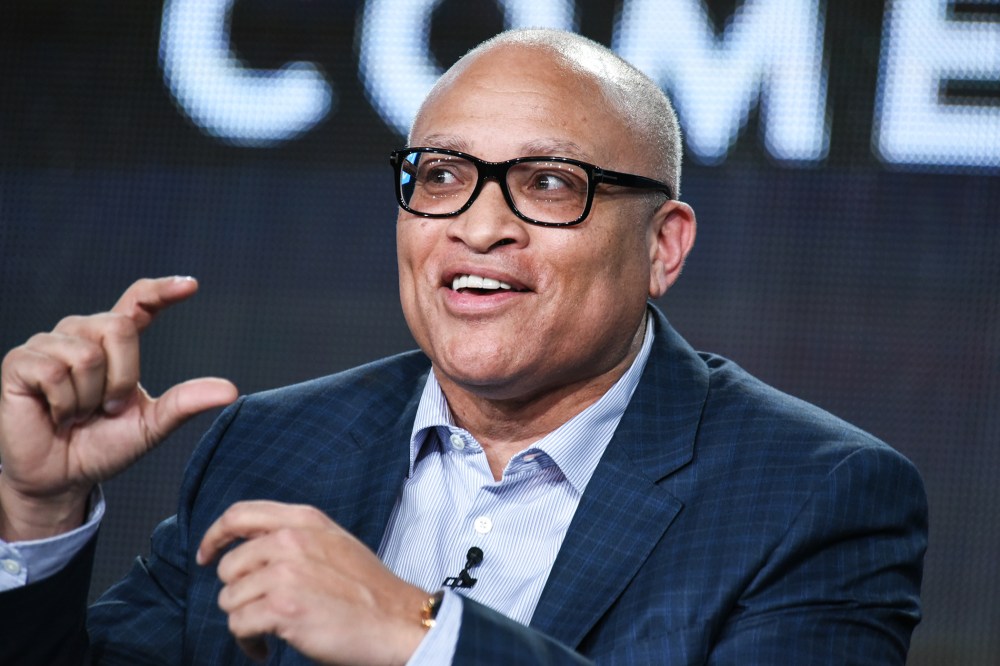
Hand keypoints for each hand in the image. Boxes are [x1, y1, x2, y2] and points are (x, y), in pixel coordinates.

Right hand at [0, 277, 237, 540]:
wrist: (60, 477)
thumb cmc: (103, 446)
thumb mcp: (151, 425)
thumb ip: (185, 403)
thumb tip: (231, 390)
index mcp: (114, 341)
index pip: (138, 302)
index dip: (161, 290)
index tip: (190, 286)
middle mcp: (81, 333)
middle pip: (118, 328)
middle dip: (122, 377)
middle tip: (108, 408)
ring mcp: (47, 344)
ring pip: (87, 355)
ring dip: (90, 398)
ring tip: (78, 414)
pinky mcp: (19, 362)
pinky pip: (55, 372)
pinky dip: (65, 404)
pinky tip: (56, 416)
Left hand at [198, 500, 428, 664]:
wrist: (396, 621)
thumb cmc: (368, 589)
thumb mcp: (333, 542)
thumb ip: (295, 536)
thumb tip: (250, 547)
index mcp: (303, 520)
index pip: (239, 515)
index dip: (214, 536)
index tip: (206, 556)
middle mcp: (290, 540)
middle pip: (228, 566)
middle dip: (239, 593)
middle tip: (260, 610)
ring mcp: (285, 573)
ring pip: (230, 599)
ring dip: (244, 621)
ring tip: (268, 631)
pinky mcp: (282, 608)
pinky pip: (239, 626)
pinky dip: (248, 643)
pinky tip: (266, 649)